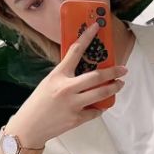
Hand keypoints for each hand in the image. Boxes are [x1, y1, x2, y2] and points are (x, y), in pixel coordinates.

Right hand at [5, 21, 127, 147]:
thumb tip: (85, 68)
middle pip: (97, 76)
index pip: (74, 50)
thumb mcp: (49, 82)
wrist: (30, 127)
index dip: (87, 36)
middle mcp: (66, 88)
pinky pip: (95, 111)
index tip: (96, 26)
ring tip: (119, 84)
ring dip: (114, 88)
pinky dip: (99, 107)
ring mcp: (73, 104)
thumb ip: (65, 75)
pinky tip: (100, 105)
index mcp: (58, 75)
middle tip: (123, 69)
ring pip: (101, 93)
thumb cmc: (39, 102)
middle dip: (114, 72)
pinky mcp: (77, 119)